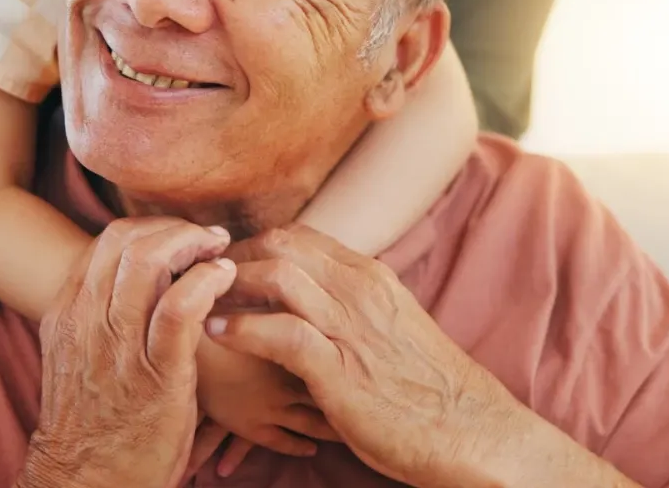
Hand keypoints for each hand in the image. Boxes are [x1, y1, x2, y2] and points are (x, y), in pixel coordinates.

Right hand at [20, 218, 237, 487]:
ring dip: (193, 245)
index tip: (182, 237)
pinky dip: (207, 280)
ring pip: (149, 262)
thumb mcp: (82, 360)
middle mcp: (87, 321)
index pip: (108, 242)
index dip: (152, 228)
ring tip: (220, 253)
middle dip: (176, 229)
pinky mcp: (155, 373)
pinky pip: (179, 307)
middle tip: (209, 239)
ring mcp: (118, 346)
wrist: (86, 482)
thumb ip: (101, 318)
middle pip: (128, 241)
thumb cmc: (96, 423)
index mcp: (67, 314)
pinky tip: (225, 278)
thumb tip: (142, 283)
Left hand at [205, 226, 526, 487]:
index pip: (299, 236)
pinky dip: (241, 327)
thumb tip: (318, 304)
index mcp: (372, 279)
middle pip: (280, 245)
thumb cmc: (428, 390)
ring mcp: (352, 328)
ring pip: (278, 275)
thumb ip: (356, 310)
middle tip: (200, 279)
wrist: (472, 432)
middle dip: (232, 256)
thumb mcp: (392, 331)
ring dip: (228, 283)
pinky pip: (281, 332)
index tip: (222, 265)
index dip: (253, 244)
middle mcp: (360, 292)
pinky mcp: (341, 370)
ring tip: (196, 299)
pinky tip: (215, 333)